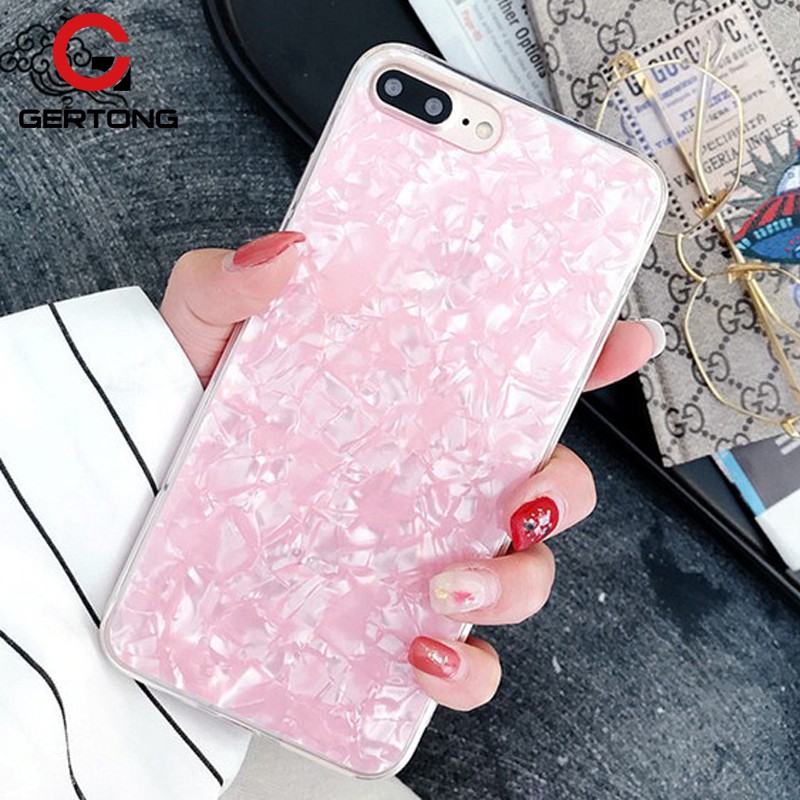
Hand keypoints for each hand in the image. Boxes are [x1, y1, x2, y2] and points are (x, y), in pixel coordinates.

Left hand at [160, 232, 665, 711]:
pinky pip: (464, 659)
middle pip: (549, 482)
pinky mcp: (390, 620)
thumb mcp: (201, 334)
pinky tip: (420, 652)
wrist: (137, 508)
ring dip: (513, 585)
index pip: (521, 374)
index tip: (624, 337)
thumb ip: (234, 286)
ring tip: (446, 584)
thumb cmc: (185, 421)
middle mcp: (435, 479)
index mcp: (414, 404)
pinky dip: (464, 668)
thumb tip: (289, 252)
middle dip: (563, 489)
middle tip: (520, 493)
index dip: (587, 357)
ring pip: (524, 572)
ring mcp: (421, 551)